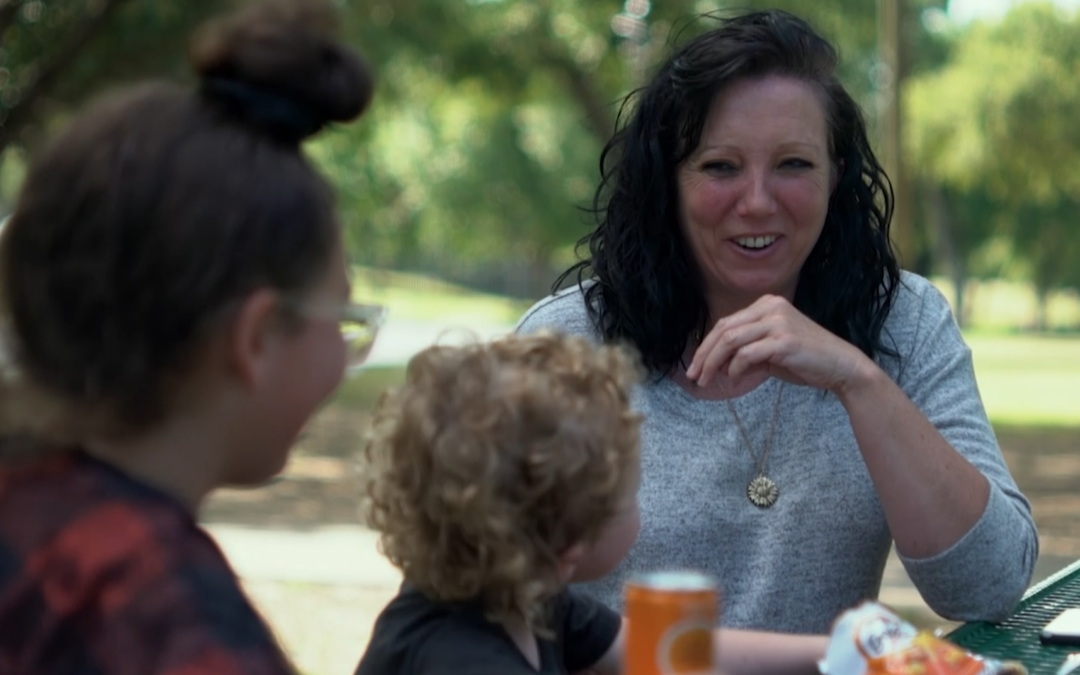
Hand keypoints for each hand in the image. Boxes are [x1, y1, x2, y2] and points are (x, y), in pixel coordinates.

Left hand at [685, 295, 871, 393]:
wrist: (841, 366)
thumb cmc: (805, 360)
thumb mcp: (770, 352)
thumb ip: (745, 352)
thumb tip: (717, 365)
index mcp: (767, 304)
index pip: (726, 323)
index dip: (706, 345)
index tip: (695, 365)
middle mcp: (771, 307)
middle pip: (724, 329)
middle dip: (704, 354)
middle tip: (693, 375)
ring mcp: (778, 322)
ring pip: (731, 340)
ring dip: (713, 362)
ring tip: (706, 380)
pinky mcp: (784, 340)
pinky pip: (747, 353)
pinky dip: (735, 368)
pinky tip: (735, 378)